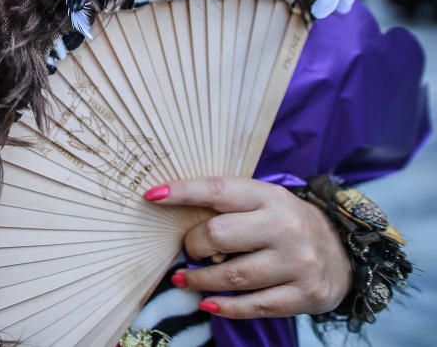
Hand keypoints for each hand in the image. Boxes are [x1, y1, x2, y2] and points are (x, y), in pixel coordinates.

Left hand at [145, 176, 351, 318]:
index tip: (152, 195)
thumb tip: (174, 212)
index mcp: (270, 196)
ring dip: (200, 280)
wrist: (344, 252)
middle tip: (188, 250)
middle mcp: (285, 227)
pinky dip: (224, 307)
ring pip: (233, 276)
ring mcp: (297, 262)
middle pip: (220, 235)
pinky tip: (207, 302)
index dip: (183, 192)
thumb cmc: (285, 223)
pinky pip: (254, 305)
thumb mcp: (263, 202)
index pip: (218, 190)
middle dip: (194, 245)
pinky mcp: (305, 294)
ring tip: (183, 279)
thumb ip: (229, 206)